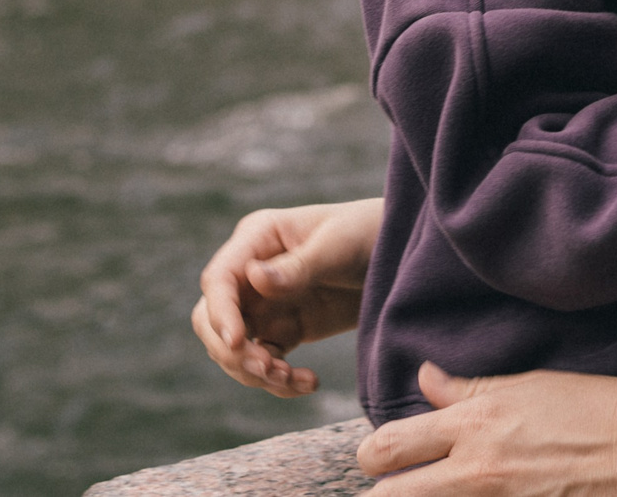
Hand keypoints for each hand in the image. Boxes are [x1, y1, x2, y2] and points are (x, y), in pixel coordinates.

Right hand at [191, 197, 382, 397]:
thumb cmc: (368, 233)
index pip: (219, 280)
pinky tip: (310, 382)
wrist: (403, 256)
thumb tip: (253, 277)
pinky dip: (279, 380)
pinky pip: (266, 362)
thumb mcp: (337, 246)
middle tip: (269, 369)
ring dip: (256, 372)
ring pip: (235, 349)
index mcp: (258, 238)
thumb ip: (297, 266)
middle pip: (213, 319)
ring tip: (294, 379)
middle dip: (233, 351)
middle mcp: (252, 272)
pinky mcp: (285, 329)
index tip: (239, 343)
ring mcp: (266, 303)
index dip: (220, 314)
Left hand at [358, 363, 616, 495]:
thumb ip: (469, 389)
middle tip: (399, 484)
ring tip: (436, 488)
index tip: (381, 457)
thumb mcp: (531, 385)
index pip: (389, 447)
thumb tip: (425, 378)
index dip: (374, 456)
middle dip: (382, 492)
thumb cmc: (602, 408)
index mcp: (477, 424)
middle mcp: (478, 472)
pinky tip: (484, 496)